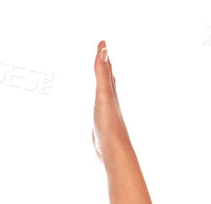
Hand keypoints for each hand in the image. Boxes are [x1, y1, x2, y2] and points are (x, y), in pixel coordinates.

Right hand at [92, 40, 126, 160]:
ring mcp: (107, 114)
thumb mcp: (104, 94)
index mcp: (111, 93)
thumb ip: (102, 74)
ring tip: (102, 77)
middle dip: (105, 66)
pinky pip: (99, 108)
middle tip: (102, 54)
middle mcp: (111, 102)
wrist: (113, 152)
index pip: (107, 69)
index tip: (102, 43)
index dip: (104, 55)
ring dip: (103, 84)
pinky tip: (98, 106)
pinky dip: (98, 102)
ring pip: (105, 94)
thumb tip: (104, 50)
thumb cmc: (109, 124)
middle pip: (109, 80)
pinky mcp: (102, 126)